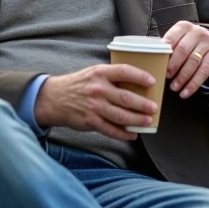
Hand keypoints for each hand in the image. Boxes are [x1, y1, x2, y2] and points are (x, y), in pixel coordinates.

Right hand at [33, 65, 158, 140]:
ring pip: (121, 116)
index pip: (124, 72)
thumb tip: (137, 83)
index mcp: (100, 73)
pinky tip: (132, 135)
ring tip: (148, 121)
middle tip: (154, 108)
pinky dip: (123, 134)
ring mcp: (94, 106)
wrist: (54, 98)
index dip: (140, 76)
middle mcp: (98, 89)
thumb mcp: (93, 73)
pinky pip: (110, 130)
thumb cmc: (79, 84)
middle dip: (143, 104)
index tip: (152, 82)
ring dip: (137, 120)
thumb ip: (112, 77)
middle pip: (126, 98)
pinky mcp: (90, 121)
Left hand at [162, 20, 208, 97]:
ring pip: (193, 62)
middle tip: (166, 76)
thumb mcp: (180, 39)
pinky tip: (185, 92)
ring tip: (174, 87)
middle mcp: (197, 32)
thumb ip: (169, 47)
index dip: (164, 52)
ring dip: (182, 77)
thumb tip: (153, 61)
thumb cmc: (189, 44)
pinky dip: (193, 84)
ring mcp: (208, 43)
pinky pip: (203, 72)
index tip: (159, 64)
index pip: (171, 38)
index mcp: (183, 27)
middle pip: (183, 50)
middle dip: (173, 65)